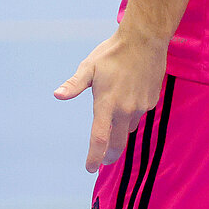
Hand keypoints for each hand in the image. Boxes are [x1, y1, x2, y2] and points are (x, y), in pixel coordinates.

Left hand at [54, 24, 169, 171]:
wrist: (145, 40)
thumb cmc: (113, 52)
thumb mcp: (89, 67)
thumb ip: (74, 84)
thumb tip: (57, 95)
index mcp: (107, 103)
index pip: (99, 139)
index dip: (94, 157)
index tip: (90, 168)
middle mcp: (125, 110)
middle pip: (116, 143)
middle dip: (109, 154)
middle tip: (103, 159)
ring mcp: (140, 107)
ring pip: (128, 128)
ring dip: (120, 131)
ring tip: (113, 123)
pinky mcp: (151, 101)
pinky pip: (139, 114)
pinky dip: (131, 114)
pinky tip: (128, 99)